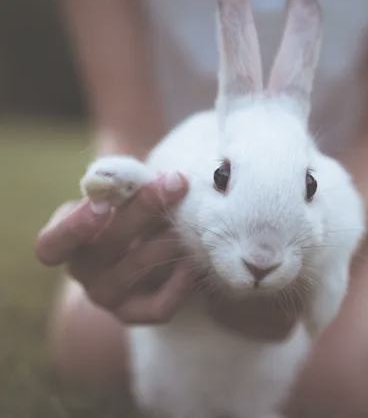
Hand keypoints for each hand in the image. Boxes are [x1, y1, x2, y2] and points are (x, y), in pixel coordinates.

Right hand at [36, 174, 192, 323]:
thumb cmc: (130, 216)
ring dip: (168, 239)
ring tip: (190, 219)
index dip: (74, 227)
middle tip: (174, 183)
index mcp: (69, 241)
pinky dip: (180, 283)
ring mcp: (107, 297)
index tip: (102, 205)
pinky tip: (191, 261)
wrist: (144, 254)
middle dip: (144, 209)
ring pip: (138, 268)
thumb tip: (157, 177)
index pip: (52, 245)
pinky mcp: (135, 314)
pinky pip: (158, 307)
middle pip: (108, 244)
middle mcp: (83, 272)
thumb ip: (127, 187)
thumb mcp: (121, 199)